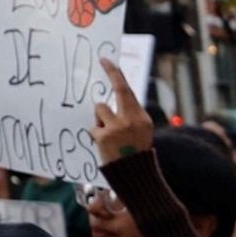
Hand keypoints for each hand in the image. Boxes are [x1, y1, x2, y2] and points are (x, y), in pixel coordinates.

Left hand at [92, 49, 154, 165]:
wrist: (134, 175)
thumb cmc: (135, 153)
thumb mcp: (140, 132)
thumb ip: (130, 115)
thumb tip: (113, 99)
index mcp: (141, 117)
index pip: (128, 91)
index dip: (116, 74)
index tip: (107, 61)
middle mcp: (131, 119)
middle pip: (118, 90)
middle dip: (111, 74)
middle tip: (103, 60)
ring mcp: (117, 127)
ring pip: (100, 109)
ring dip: (100, 119)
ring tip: (107, 135)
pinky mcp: (104, 136)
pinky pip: (94, 127)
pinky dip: (97, 135)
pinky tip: (104, 145)